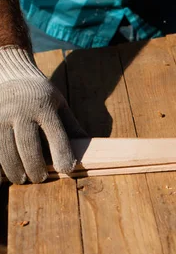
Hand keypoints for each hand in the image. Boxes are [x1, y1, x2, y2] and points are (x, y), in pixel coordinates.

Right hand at [0, 46, 83, 183]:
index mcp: (45, 107)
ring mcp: (1, 115)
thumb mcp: (60, 104)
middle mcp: (21, 111)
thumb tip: (90, 148)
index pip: (56, 135)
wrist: (12, 74)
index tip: (66, 169)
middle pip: (29, 147)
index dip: (62, 154)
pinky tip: (4, 171)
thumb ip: (72, 126)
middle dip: (35, 167)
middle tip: (39, 178)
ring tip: (20, 179)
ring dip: (13, 169)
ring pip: (5, 150)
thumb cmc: (41, 95)